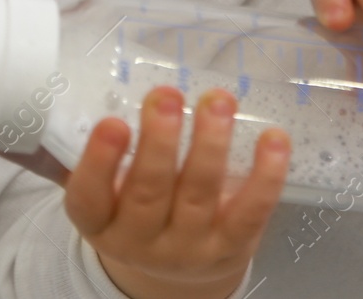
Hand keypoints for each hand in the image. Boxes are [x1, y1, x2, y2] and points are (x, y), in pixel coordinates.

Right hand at [60, 85, 290, 298]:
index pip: (90, 197)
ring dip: (210, 144)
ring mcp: (188, 248)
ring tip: (218, 101)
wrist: (176, 272)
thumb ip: (101, 154)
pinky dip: (265, 176)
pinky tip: (273, 140)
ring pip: (199, 195)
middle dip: (160, 141)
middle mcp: (138, 241)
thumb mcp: (107, 192)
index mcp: (99, 222)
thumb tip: (96, 90)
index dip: (100, 162)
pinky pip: (250, 213)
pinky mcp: (231, 247)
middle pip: (148, 193)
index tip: (113, 122)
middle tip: (168, 96)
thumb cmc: (136, 209)